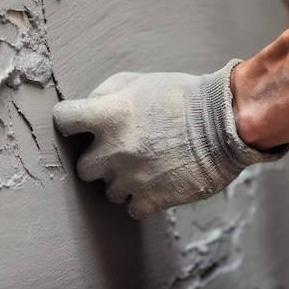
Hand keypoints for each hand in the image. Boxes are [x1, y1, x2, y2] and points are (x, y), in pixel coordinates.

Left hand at [53, 60, 288, 218]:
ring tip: (148, 164)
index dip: (71, 121)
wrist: (226, 124)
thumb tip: (88, 109)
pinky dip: (142, 198)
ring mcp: (132, 178)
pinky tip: (157, 181)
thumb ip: (105, 94)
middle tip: (123, 149)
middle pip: (82, 167)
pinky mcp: (151, 200)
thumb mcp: (139, 81)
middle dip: (100, 159)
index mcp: (108, 114)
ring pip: (107, 190)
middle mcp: (114, 149)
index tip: (82, 125)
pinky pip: (131, 207)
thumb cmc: (183, 98)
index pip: (62, 120)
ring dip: (122, 180)